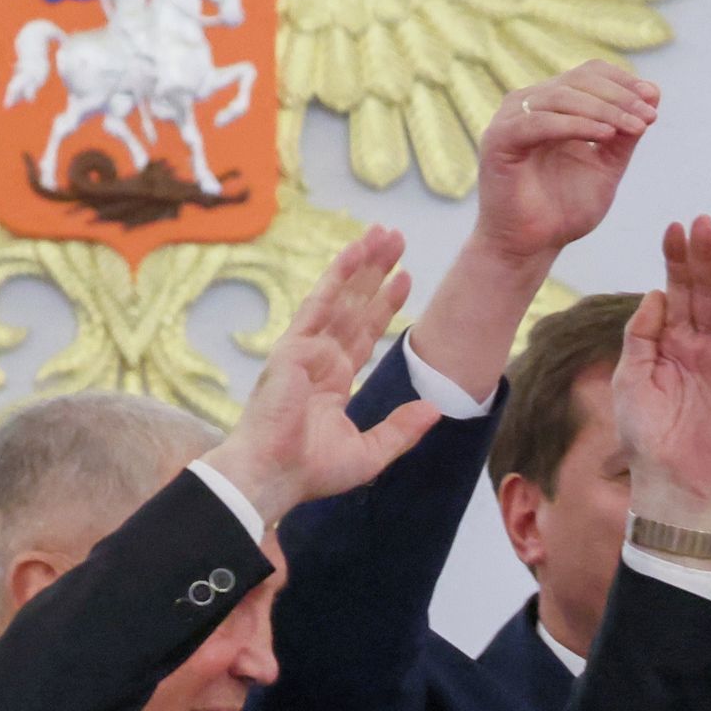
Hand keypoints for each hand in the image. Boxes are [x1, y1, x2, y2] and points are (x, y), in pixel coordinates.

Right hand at [210, 226, 439, 523]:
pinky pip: (320, 304)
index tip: (405, 277)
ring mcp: (305, 348)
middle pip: (355, 305)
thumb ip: (402, 429)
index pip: (364, 331)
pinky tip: (355, 252)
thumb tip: (435, 409)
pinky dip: (338, 277)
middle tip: (396, 238)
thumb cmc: (311, 471)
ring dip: (362, 264)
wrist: (275, 477)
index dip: (385, 304)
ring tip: (384, 234)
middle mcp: (319, 358)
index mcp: (333, 379)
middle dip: (376, 271)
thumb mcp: (372, 452)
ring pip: (341, 296)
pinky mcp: (293, 347)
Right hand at [468, 62, 656, 266]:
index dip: (622, 81)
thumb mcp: (607, 166)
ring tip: (636, 127)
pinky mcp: (499, 141)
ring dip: (604, 110)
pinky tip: (604, 135)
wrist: (533, 245)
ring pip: (560, 98)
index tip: (654, 99)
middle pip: (578, 81)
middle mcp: (529, 104)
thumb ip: (626, 134)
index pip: (589, 74)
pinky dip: (574, 125)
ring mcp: (510, 119)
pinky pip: (538, 123)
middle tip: (649, 115)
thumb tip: (653, 94)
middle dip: (619, 96)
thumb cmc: (565, 208)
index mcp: (553, 105)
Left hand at [612, 216, 710, 533]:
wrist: (664, 477)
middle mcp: (701, 344)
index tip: (675, 227)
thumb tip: (658, 294)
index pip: (678, 289)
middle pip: (706, 291)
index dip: (678, 259)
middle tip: (704, 221)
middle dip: (705, 257)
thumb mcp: (630, 376)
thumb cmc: (644, 432)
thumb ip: (641, 335)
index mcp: (672, 339)